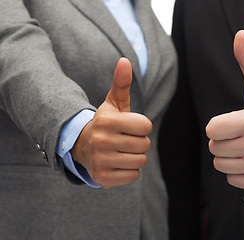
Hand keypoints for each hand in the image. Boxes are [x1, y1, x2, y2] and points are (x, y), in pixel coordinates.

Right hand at [71, 58, 151, 187]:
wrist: (83, 147)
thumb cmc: (107, 124)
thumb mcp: (114, 103)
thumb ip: (121, 83)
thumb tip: (125, 61)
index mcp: (106, 121)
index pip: (146, 126)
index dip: (142, 126)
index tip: (130, 126)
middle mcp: (101, 141)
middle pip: (144, 145)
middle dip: (139, 142)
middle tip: (124, 140)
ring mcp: (100, 161)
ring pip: (141, 161)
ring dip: (135, 156)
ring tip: (121, 151)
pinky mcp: (102, 179)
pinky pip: (133, 176)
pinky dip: (129, 171)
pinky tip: (117, 163)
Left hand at [206, 30, 243, 190]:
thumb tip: (240, 35)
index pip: (212, 129)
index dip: (218, 124)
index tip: (231, 121)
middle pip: (215, 147)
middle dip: (223, 139)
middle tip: (239, 133)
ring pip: (221, 164)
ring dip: (228, 155)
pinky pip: (232, 179)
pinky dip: (237, 170)